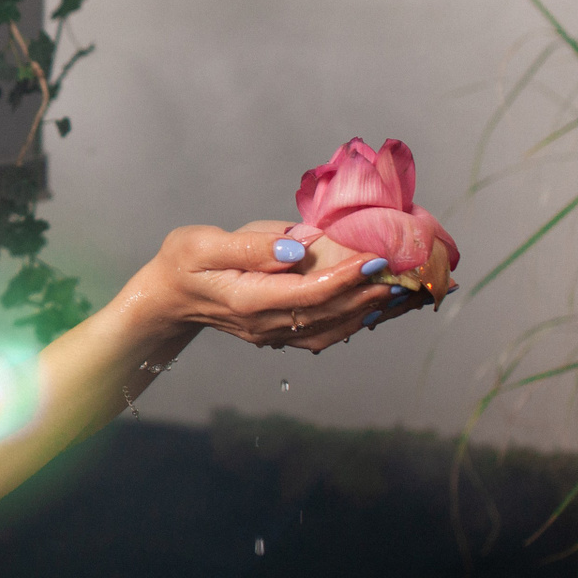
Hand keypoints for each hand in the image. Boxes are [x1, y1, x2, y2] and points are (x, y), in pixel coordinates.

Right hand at [124, 219, 394, 352]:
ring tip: (407, 292)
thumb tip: (297, 247)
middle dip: (373, 294)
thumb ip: (249, 246)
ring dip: (373, 312)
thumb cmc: (182, 263)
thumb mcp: (202, 244)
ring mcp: (274, 333)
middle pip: (331, 314)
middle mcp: (266, 324)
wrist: (167, 298)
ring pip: (334, 328)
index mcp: (249, 300)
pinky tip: (378, 306)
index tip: (378, 257)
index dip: (347, 278)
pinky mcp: (280, 333)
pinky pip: (326, 332)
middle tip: (410, 274)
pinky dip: (357, 320)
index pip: (309, 293)